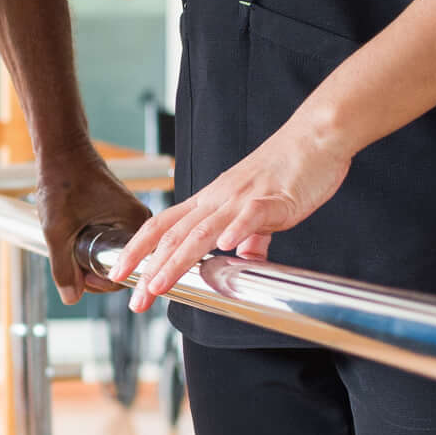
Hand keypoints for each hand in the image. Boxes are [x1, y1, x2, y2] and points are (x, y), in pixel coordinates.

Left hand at [35, 151, 154, 302]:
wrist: (61, 150)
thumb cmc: (63, 181)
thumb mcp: (57, 231)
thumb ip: (63, 268)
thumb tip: (72, 298)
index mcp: (138, 225)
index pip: (129, 273)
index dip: (102, 282)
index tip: (80, 278)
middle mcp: (141, 223)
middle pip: (121, 266)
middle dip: (94, 272)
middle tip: (71, 268)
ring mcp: (129, 219)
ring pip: (112, 256)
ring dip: (89, 260)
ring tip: (69, 252)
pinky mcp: (118, 215)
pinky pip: (109, 243)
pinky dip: (90, 247)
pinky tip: (73, 242)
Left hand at [115, 111, 354, 311]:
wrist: (316, 136)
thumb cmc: (288, 170)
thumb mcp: (258, 208)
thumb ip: (249, 235)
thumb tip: (242, 257)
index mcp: (211, 201)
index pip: (163, 225)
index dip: (138, 249)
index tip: (119, 272)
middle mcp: (219, 199)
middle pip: (175, 234)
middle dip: (151, 268)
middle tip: (136, 298)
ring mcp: (244, 197)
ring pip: (204, 230)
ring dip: (178, 259)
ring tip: (160, 283)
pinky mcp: (274, 197)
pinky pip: (253, 215)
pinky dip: (238, 231)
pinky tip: (226, 249)